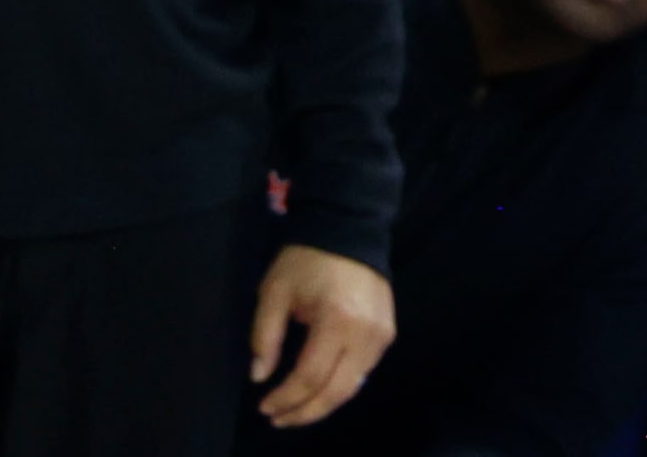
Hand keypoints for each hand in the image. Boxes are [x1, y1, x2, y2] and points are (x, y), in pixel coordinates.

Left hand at [251, 244, 395, 428]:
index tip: (264, 406)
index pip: (311, 375)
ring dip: (322, 404)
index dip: (287, 397)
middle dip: (305, 411)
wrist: (349, 228)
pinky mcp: (388, 335)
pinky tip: (318, 390)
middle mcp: (366, 334)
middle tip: (278, 419)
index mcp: (337, 319)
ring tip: (295, 410)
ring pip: (353, 387)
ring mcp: (382, 337)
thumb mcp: (275, 290)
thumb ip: (265, 335)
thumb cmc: (306, 258)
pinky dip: (339, 387)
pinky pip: (363, 372)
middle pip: (336, 392)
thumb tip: (259, 376)